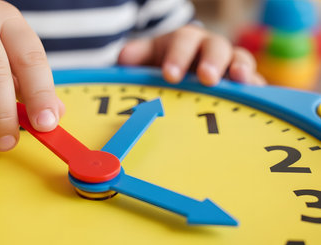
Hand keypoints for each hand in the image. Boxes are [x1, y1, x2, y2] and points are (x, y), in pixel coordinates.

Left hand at [118, 24, 265, 85]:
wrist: (182, 71)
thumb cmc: (164, 64)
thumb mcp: (148, 57)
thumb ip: (136, 56)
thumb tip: (124, 58)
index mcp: (185, 40)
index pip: (183, 41)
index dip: (178, 55)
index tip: (170, 74)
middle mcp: (210, 48)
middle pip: (215, 47)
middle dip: (211, 61)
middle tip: (206, 78)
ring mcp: (230, 64)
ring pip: (240, 60)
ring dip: (241, 69)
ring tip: (240, 80)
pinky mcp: (243, 82)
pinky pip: (255, 82)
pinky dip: (257, 88)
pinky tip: (258, 97)